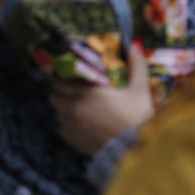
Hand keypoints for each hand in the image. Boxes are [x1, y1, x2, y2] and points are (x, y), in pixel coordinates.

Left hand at [49, 42, 153, 156]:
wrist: (135, 151)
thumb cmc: (138, 118)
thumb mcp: (140, 89)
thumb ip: (137, 65)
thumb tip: (135, 43)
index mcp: (87, 93)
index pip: (60, 82)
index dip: (60, 78)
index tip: (65, 76)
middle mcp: (74, 109)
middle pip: (53, 97)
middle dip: (58, 92)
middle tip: (68, 90)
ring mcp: (72, 127)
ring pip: (56, 113)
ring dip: (62, 108)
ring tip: (74, 106)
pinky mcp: (74, 142)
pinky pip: (62, 129)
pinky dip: (66, 124)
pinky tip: (78, 123)